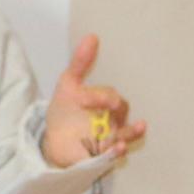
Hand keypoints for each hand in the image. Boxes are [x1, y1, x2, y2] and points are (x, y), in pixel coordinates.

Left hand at [41, 34, 146, 166]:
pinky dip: (117, 152)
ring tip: (140, 127)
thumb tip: (92, 36)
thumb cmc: (66, 110)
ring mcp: (108, 139)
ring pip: (126, 134)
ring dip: (132, 132)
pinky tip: (118, 148)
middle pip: (121, 114)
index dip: (102, 96)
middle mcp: (112, 120)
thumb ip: (80, 62)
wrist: (53, 140)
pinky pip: (113, 155)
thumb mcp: (69, 84)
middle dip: (118, 109)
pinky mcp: (101, 156)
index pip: (111, 97)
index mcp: (106, 103)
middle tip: (111, 104)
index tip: (86, 97)